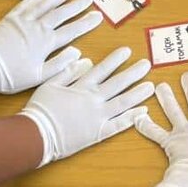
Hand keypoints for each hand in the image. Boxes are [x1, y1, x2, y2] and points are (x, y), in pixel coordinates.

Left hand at [0, 0, 101, 93]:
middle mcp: (38, 28)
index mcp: (47, 43)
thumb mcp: (39, 76)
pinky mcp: (11, 19)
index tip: (98, 16)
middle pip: (61, 14)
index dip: (86, 23)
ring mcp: (24, 21)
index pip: (72, 30)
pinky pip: (26, 4)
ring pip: (45, 5)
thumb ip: (60, 64)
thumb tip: (78, 53)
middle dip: (77, 6)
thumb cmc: (12, 76)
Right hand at [20, 47, 153, 165]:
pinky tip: (143, 111)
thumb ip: (67, 71)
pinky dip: (131, 118)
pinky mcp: (98, 133)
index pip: (102, 69)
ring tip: (151, 86)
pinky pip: (118, 125)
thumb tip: (84, 60)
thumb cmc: (40, 109)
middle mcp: (93, 99)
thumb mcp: (49, 84)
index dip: (115, 60)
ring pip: (123, 102)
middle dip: (133, 73)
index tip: (127, 51)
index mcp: (81, 87)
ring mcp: (98, 117)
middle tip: (147, 64)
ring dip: (138, 93)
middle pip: (117, 83)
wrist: (36, 135)